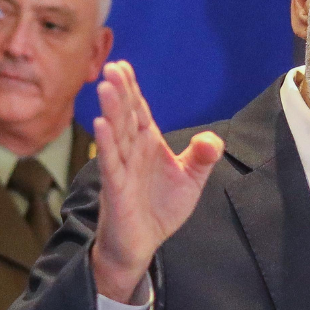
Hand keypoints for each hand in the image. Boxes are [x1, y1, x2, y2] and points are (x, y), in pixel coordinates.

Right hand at [89, 61, 223, 303]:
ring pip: (116, 135)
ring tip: (104, 87)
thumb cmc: (161, 208)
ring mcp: (122, 169)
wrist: (142, 243)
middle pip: (126, 117)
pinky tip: (100, 125)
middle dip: (120, 92)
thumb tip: (210, 139)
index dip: (132, 89)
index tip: (123, 66)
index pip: (140, 111)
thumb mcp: (191, 179)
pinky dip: (105, 144)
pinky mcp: (116, 189)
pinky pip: (110, 164)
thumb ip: (203, 156)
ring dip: (111, 111)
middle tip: (111, 67)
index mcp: (148, 144)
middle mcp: (132, 152)